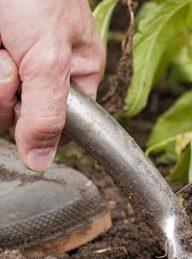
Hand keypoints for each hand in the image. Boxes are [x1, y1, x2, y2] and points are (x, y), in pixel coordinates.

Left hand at [0, 0, 104, 170]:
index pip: (61, 124)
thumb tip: (43, 162)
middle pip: (15, 113)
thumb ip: (49, 114)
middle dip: (5, 87)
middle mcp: (39, 70)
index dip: (39, 122)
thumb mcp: (48, 56)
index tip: (30, 99)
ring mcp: (6, 63)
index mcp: (74, 72)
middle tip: (8, 52)